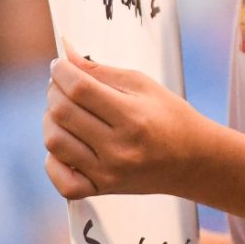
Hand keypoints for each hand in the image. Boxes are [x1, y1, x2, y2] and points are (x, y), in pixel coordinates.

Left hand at [43, 45, 204, 201]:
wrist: (194, 162)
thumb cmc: (171, 117)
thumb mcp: (144, 85)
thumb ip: (101, 70)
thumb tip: (66, 53)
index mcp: (133, 117)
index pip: (79, 89)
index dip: (61, 71)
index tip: (59, 65)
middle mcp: (119, 148)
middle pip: (63, 112)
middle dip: (54, 91)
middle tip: (62, 85)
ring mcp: (108, 173)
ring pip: (54, 142)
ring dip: (50, 120)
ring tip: (64, 112)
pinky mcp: (102, 190)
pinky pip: (61, 180)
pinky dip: (52, 161)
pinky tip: (67, 144)